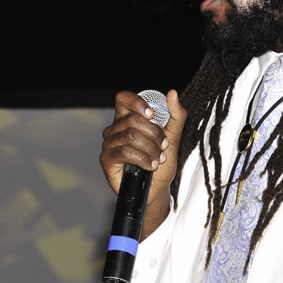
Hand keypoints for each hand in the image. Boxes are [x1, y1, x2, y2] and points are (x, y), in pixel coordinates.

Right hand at [100, 89, 186, 238]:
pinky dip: (143, 158)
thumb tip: (173, 93)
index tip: (152, 114)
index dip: (137, 102)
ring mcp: (108, 144)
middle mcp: (114, 129)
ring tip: (158, 159)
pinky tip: (151, 165)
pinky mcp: (106, 160)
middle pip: (131, 119)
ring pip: (130, 136)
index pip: (123, 98)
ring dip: (151, 148)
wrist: (157, 189)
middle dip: (154, 133)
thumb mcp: (173, 136)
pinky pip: (124, 151)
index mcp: (127, 118)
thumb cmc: (162, 163)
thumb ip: (176, 115)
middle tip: (164, 146)